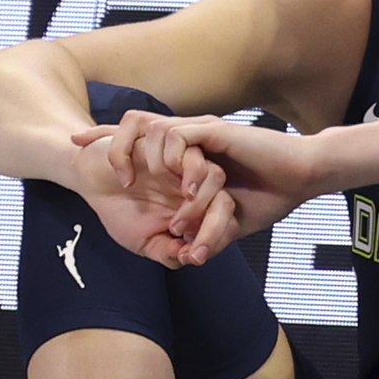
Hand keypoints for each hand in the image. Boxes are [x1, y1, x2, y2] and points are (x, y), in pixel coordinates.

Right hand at [67, 125, 229, 268]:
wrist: (91, 181)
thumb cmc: (120, 211)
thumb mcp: (144, 242)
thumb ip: (167, 252)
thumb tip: (189, 258)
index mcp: (198, 207)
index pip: (226, 219)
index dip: (216, 238)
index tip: (196, 256)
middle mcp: (196, 184)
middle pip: (224, 197)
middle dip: (211, 224)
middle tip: (180, 235)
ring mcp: (183, 162)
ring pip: (212, 173)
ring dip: (195, 199)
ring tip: (172, 220)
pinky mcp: (162, 141)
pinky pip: (179, 149)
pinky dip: (157, 167)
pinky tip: (129, 183)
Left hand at [74, 112, 320, 263]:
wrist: (300, 180)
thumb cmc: (268, 199)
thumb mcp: (226, 222)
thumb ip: (204, 232)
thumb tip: (186, 254)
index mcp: (187, 157)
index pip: (142, 146)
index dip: (110, 146)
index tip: (79, 151)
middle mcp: (190, 139)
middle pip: (135, 124)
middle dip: (107, 139)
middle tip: (87, 154)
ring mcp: (202, 133)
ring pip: (153, 130)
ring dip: (141, 158)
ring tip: (131, 180)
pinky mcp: (216, 132)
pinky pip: (179, 135)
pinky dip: (172, 156)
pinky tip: (176, 178)